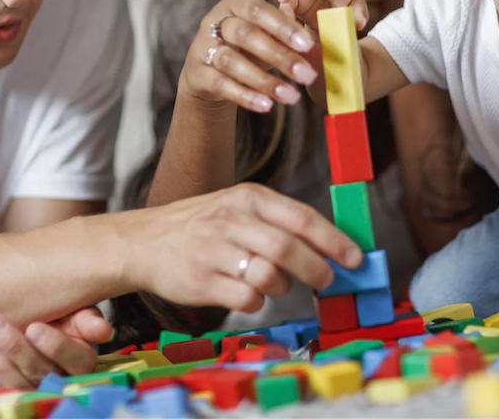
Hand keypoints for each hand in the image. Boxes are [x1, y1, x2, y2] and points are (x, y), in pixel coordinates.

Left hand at [0, 307, 112, 388]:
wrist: (28, 330)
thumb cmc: (58, 319)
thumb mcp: (75, 314)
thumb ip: (87, 320)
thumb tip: (105, 331)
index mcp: (83, 361)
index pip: (77, 359)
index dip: (56, 346)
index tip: (34, 327)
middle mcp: (62, 381)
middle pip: (41, 372)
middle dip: (16, 346)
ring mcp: (36, 394)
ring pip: (18, 385)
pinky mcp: (12, 400)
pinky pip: (0, 395)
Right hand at [128, 182, 362, 314]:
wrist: (144, 241)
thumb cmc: (201, 225)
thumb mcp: (237, 207)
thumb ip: (277, 221)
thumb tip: (326, 244)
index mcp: (248, 197)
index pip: (301, 217)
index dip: (333, 240)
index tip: (354, 257)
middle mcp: (232, 220)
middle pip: (289, 248)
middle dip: (317, 268)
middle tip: (328, 279)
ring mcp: (215, 251)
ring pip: (270, 276)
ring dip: (283, 285)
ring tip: (276, 282)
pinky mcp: (202, 281)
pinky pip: (247, 299)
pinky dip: (257, 301)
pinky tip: (248, 292)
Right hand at [181, 0, 318, 113]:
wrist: (209, 72)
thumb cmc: (247, 47)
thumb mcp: (266, 35)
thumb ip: (286, 35)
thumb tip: (314, 44)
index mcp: (235, 3)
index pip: (258, 10)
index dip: (283, 27)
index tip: (308, 44)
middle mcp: (215, 21)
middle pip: (246, 35)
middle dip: (279, 55)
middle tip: (307, 75)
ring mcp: (202, 48)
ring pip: (232, 62)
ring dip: (265, 81)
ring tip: (292, 97)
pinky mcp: (197, 74)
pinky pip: (222, 85)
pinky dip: (246, 96)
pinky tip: (267, 106)